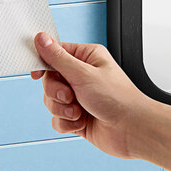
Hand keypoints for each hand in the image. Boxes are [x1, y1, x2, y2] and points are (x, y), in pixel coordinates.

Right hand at [31, 33, 152, 158]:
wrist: (134, 132)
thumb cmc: (118, 99)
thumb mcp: (83, 74)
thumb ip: (58, 58)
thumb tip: (40, 38)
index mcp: (86, 57)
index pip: (55, 53)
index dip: (43, 63)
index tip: (36, 73)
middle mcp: (81, 76)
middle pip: (49, 79)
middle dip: (56, 92)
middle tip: (69, 96)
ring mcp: (79, 97)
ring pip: (51, 100)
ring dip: (61, 109)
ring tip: (78, 112)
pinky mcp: (77, 117)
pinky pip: (57, 118)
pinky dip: (66, 123)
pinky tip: (80, 123)